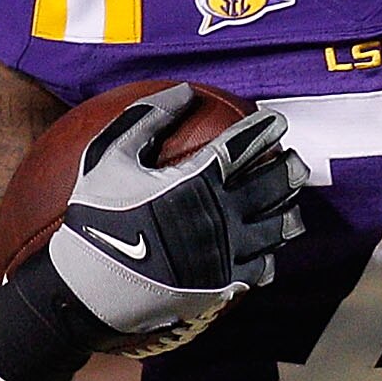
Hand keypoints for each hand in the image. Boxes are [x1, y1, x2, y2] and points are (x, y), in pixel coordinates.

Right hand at [0, 87, 309, 380]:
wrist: (87, 289)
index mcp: (196, 182)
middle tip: (294, 160)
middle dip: (289, 169)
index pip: (243, 147)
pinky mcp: (221, 287)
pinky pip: (260, 268)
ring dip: (288, 211)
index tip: (276, 121)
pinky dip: (269, 255)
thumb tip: (185, 91)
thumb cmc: (94, 217)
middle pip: (272, 186)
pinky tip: (269, 248)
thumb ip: (147, 119)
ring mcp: (225, 255)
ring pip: (275, 230)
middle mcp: (220, 218)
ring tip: (291, 203)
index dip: (264, 130)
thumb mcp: (108, 158)